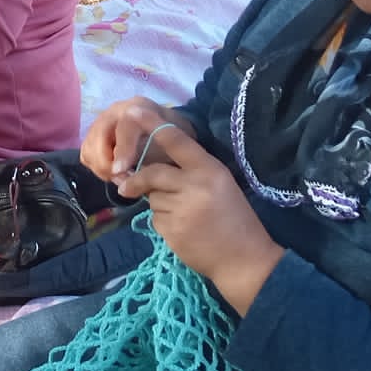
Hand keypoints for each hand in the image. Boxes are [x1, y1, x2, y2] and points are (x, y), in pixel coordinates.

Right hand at [82, 97, 198, 184]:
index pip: (124, 127)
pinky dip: (95, 166)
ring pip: (90, 146)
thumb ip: (150, 158)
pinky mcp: (93, 135)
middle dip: (106, 162)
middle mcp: (116, 110)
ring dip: (100, 166)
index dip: (122, 150)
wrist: (167, 132)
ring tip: (118, 178)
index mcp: (138, 107)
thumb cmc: (170, 140)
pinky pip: (86, 153)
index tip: (121, 171)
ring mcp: (102, 121)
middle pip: (99, 136)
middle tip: (120, 180)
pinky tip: (110, 173)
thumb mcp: (169, 148)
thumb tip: (131, 178)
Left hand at [113, 129, 282, 313]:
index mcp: (210, 170)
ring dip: (158, 204)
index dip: (153, 125)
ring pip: (152, 198)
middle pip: (152, 173)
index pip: (178, 141)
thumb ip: (191, 173)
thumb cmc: (234, 218)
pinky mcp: (171, 230)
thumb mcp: (221, 186)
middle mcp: (194, 185)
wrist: (244, 258)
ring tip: (185, 215)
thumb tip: (154, 167)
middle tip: (126, 185)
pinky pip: (155, 219)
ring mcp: (182, 209)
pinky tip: (183, 230)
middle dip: (136, 180)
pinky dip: (162, 222)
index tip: (133, 111)